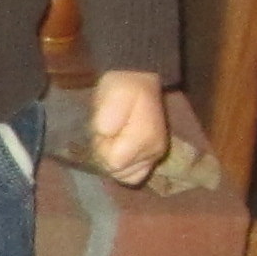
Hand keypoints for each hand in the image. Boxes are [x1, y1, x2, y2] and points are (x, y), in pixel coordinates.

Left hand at [90, 72, 168, 186]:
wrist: (138, 79)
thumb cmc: (122, 87)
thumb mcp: (110, 95)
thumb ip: (106, 118)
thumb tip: (105, 135)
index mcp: (143, 137)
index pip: (113, 162)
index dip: (101, 149)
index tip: (101, 132)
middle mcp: (153, 151)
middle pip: (118, 171)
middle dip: (106, 156)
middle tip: (107, 134)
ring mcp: (155, 155)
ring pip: (127, 176)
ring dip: (114, 162)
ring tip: (113, 141)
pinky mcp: (154, 156)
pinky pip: (136, 175)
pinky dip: (124, 167)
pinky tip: (118, 150)